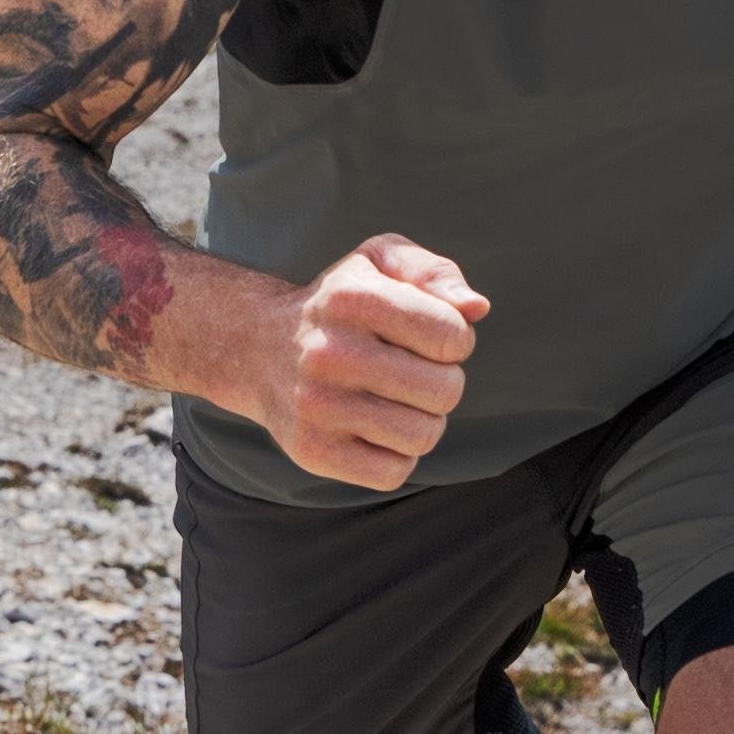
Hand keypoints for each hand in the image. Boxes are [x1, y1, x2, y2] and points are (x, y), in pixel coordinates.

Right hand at [248, 235, 483, 491]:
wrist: (257, 348)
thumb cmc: (339, 303)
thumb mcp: (380, 261)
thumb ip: (435, 272)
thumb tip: (477, 308)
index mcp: (352, 298)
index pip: (452, 336)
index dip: (455, 339)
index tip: (427, 335)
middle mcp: (329, 353)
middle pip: (444, 391)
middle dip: (442, 382)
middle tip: (411, 372)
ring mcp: (317, 407)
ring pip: (423, 436)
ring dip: (422, 421)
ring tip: (394, 400)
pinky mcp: (312, 451)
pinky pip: (393, 473)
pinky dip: (396, 456)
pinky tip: (374, 429)